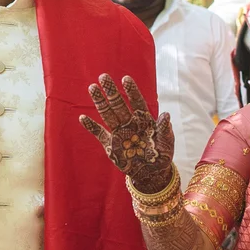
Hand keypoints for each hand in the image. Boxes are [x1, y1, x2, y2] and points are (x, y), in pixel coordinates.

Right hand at [79, 74, 175, 192]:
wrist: (151, 173)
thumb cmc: (161, 154)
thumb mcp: (166, 142)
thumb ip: (165, 129)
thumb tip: (166, 115)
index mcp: (144, 120)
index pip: (137, 102)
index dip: (132, 91)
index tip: (125, 79)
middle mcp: (130, 123)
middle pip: (119, 104)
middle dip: (112, 91)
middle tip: (103, 77)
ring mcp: (119, 133)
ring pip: (108, 114)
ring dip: (100, 102)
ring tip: (93, 88)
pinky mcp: (110, 145)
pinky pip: (99, 133)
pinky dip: (91, 127)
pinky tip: (83, 118)